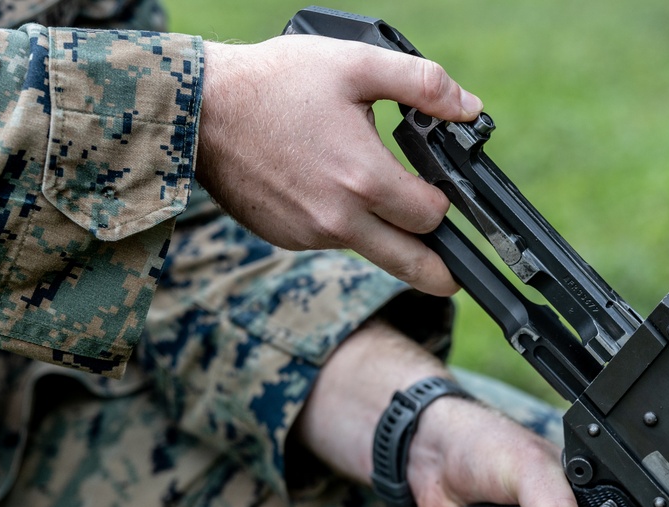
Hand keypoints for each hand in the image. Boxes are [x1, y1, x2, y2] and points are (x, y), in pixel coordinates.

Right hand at [195, 36, 482, 295]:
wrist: (200, 110)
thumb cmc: (273, 83)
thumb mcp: (355, 65)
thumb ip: (421, 84)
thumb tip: (468, 107)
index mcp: (364, 180)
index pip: (431, 217)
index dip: (442, 204)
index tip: (437, 192)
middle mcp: (339, 220)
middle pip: (410, 264)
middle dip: (438, 271)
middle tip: (455, 278)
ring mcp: (310, 235)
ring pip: (367, 249)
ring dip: (380, 233)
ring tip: (367, 192)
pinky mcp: (286, 238)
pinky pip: (329, 240)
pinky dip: (338, 224)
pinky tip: (323, 186)